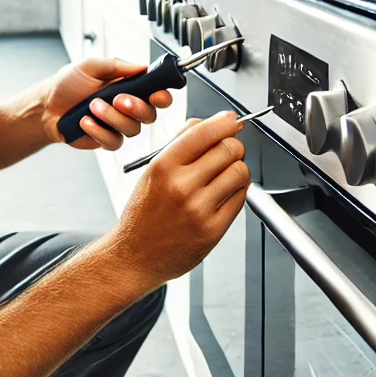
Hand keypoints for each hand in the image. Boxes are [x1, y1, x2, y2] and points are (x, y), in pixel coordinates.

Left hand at [42, 58, 172, 150]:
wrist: (47, 106)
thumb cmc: (68, 84)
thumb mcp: (91, 66)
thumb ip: (117, 65)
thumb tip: (142, 66)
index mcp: (130, 87)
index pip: (157, 93)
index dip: (163, 96)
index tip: (157, 94)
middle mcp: (128, 108)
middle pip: (150, 115)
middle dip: (137, 107)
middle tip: (118, 99)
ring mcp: (118, 125)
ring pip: (132, 129)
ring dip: (112, 117)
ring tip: (92, 106)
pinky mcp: (107, 140)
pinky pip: (114, 142)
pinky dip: (99, 131)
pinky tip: (85, 122)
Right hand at [106, 111, 250, 286]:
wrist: (135, 256)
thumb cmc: (143, 214)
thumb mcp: (151, 171)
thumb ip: (180, 143)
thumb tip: (212, 122)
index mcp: (163, 167)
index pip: (204, 133)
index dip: (225, 122)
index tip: (233, 120)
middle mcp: (181, 186)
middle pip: (229, 149)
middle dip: (233, 147)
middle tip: (227, 152)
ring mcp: (199, 209)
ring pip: (239, 172)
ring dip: (237, 169)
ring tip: (224, 176)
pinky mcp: (213, 229)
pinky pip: (240, 198)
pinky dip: (236, 192)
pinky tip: (222, 195)